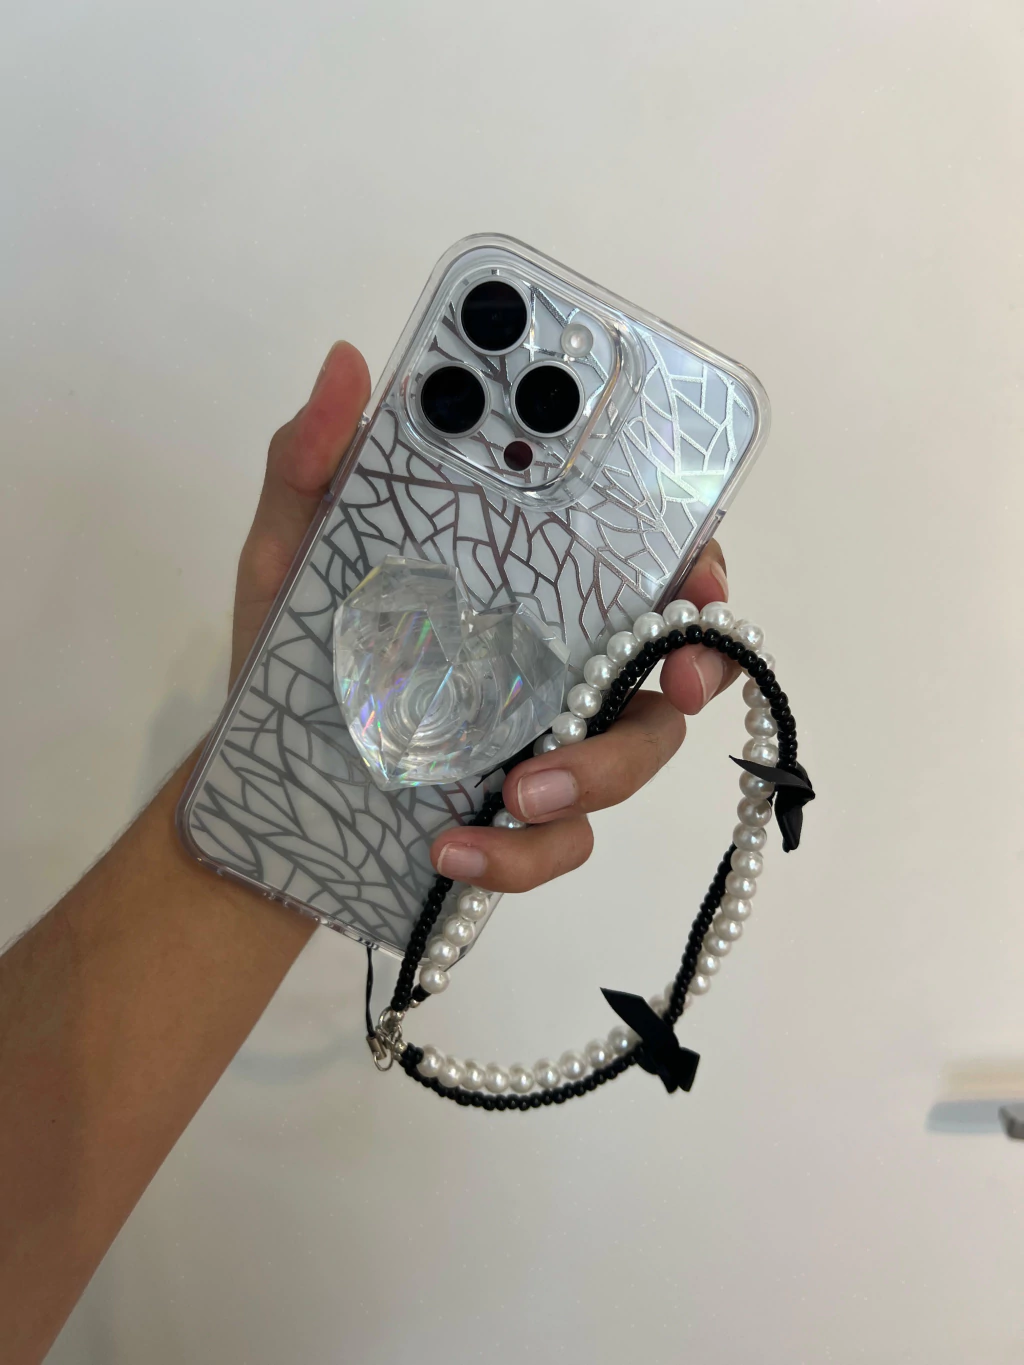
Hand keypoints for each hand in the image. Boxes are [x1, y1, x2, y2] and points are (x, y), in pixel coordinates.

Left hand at [230, 343, 737, 895]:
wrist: (260, 793)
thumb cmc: (287, 661)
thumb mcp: (290, 556)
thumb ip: (316, 465)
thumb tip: (351, 361)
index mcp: (526, 588)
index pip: (641, 559)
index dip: (694, 561)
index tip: (698, 574)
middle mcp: (557, 662)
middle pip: (669, 659)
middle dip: (698, 667)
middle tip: (672, 685)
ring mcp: (548, 746)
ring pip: (636, 759)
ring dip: (598, 776)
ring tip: (516, 791)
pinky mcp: (520, 827)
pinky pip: (562, 849)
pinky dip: (519, 858)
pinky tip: (449, 850)